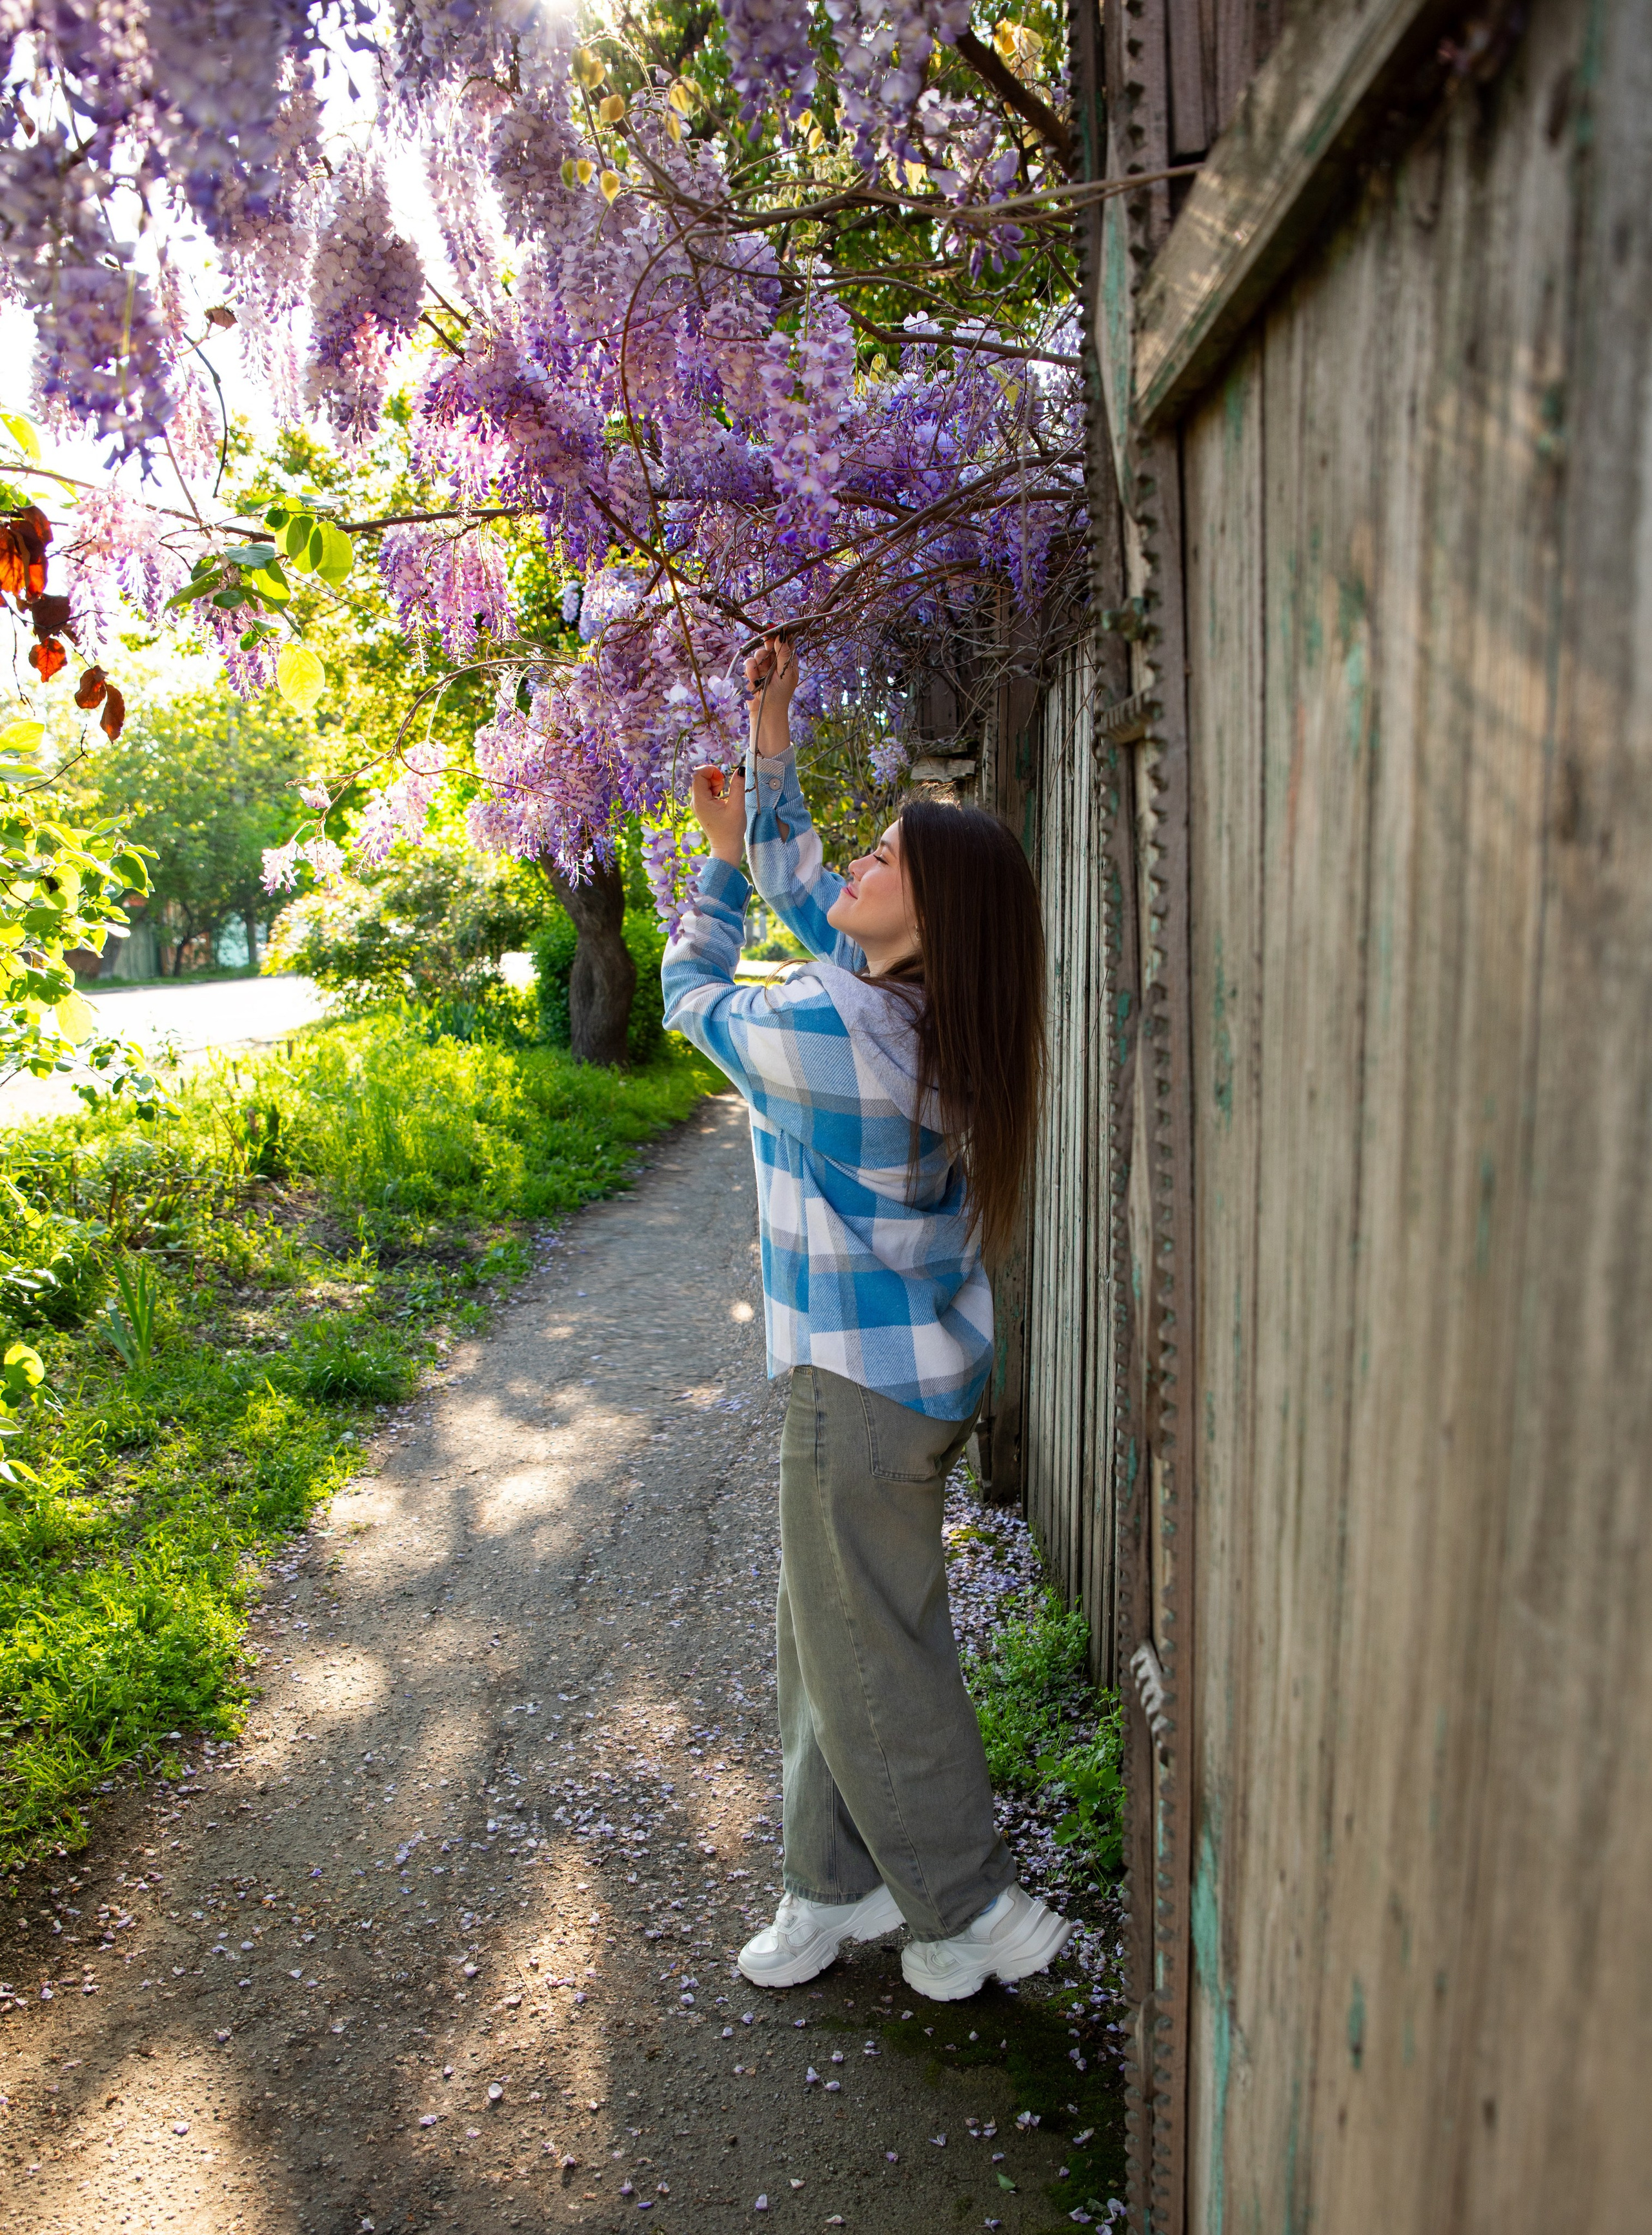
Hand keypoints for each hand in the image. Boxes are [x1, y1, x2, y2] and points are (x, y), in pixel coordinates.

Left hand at [691, 763, 745, 865]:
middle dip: (713, 777)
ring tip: (723, 794)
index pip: (698, 775)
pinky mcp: (701, 807)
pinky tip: (721, 798)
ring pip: (702, 783)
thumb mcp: (737, 806)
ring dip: (714, 783)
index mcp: (700, 801)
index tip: (723, 778)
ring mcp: (697, 804)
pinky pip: (704, 791)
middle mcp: (695, 802)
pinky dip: (713, 789)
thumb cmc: (731, 830)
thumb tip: (741, 770)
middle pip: (699, 777)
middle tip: (724, 788)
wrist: (726, 847)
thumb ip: (738, 786)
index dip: (710, 770)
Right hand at [744, 632, 797, 756]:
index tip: (774, 627)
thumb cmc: (780, 695)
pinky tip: (754, 680)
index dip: (780, 633)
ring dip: (758, 663)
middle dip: (767, 646)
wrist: (766, 712)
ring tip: (760, 676)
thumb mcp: (786, 673)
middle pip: (770, 643)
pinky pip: (749, 662)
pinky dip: (750, 671)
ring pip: (758, 653)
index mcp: (788, 660)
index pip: (785, 641)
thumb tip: (782, 635)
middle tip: (766, 646)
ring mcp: (763, 666)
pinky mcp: (752, 672)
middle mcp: (776, 661)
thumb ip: (784, 654)